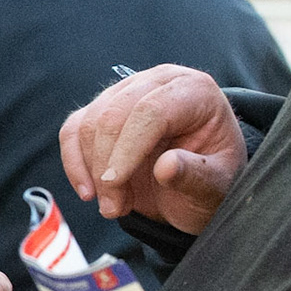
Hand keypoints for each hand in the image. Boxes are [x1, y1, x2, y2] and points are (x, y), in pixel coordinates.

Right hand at [58, 65, 245, 232]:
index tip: (115, 186)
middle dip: (106, 166)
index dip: (128, 149)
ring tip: (114, 205)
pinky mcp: (103, 107)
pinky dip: (74, 162)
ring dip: (92, 169)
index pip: (151, 110)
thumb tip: (166, 167)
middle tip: (114, 208)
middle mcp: (158, 82)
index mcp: (194, 91)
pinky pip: (74, 129)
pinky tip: (88, 190)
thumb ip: (197, 176)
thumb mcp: (216, 186)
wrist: (200, 181)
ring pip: (90, 122)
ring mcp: (127, 91)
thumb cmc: (212, 179)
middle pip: (114, 113)